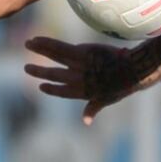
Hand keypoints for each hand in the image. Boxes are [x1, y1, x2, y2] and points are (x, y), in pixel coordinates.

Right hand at [24, 36, 160, 123]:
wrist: (133, 70)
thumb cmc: (123, 85)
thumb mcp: (107, 99)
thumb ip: (93, 108)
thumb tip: (85, 122)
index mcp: (82, 92)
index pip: (62, 92)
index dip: (52, 90)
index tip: (41, 87)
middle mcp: (76, 80)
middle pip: (54, 75)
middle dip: (39, 72)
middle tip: (27, 68)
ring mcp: (78, 66)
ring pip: (54, 57)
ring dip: (39, 50)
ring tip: (27, 44)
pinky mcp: (81, 53)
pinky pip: (59, 47)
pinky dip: (47, 43)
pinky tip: (37, 39)